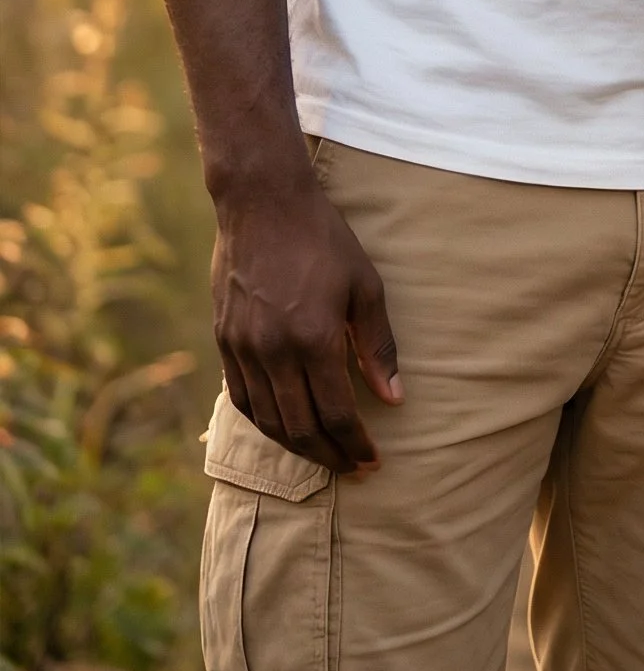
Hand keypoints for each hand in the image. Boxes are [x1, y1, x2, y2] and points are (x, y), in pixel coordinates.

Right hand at [211, 175, 401, 474]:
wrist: (262, 202)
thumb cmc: (323, 239)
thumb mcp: (365, 286)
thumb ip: (377, 346)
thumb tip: (393, 398)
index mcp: (314, 338)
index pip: (336, 414)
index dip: (356, 446)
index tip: (373, 461)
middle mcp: (273, 350)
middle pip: (300, 428)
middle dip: (329, 455)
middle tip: (352, 468)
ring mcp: (243, 347)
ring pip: (267, 420)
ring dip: (296, 447)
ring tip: (322, 454)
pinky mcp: (224, 339)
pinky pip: (241, 398)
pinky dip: (263, 422)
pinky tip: (283, 426)